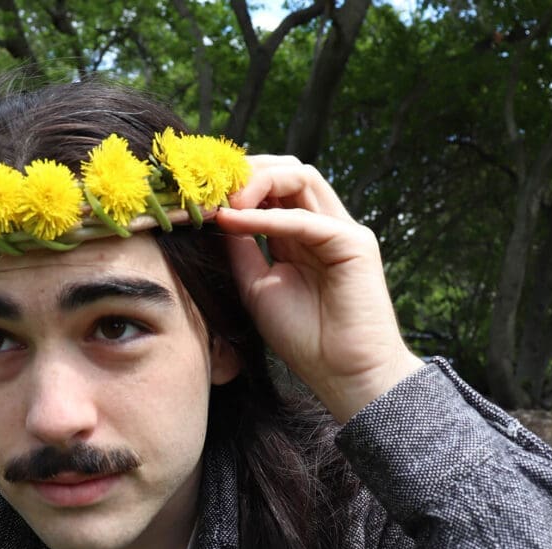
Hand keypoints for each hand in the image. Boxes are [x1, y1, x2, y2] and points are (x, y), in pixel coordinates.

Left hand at [215, 156, 421, 422]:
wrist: (344, 375)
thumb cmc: (304, 337)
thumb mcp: (256, 285)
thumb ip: (241, 248)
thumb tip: (216, 214)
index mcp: (301, 235)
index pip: (271, 188)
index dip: (236, 184)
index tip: (198, 194)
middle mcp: (323, 225)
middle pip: (286, 172)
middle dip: (245, 171)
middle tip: (209, 187)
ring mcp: (341, 230)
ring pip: (300, 178)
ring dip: (256, 182)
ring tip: (222, 200)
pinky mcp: (354, 243)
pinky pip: (304, 219)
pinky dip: (266, 218)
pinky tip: (235, 220)